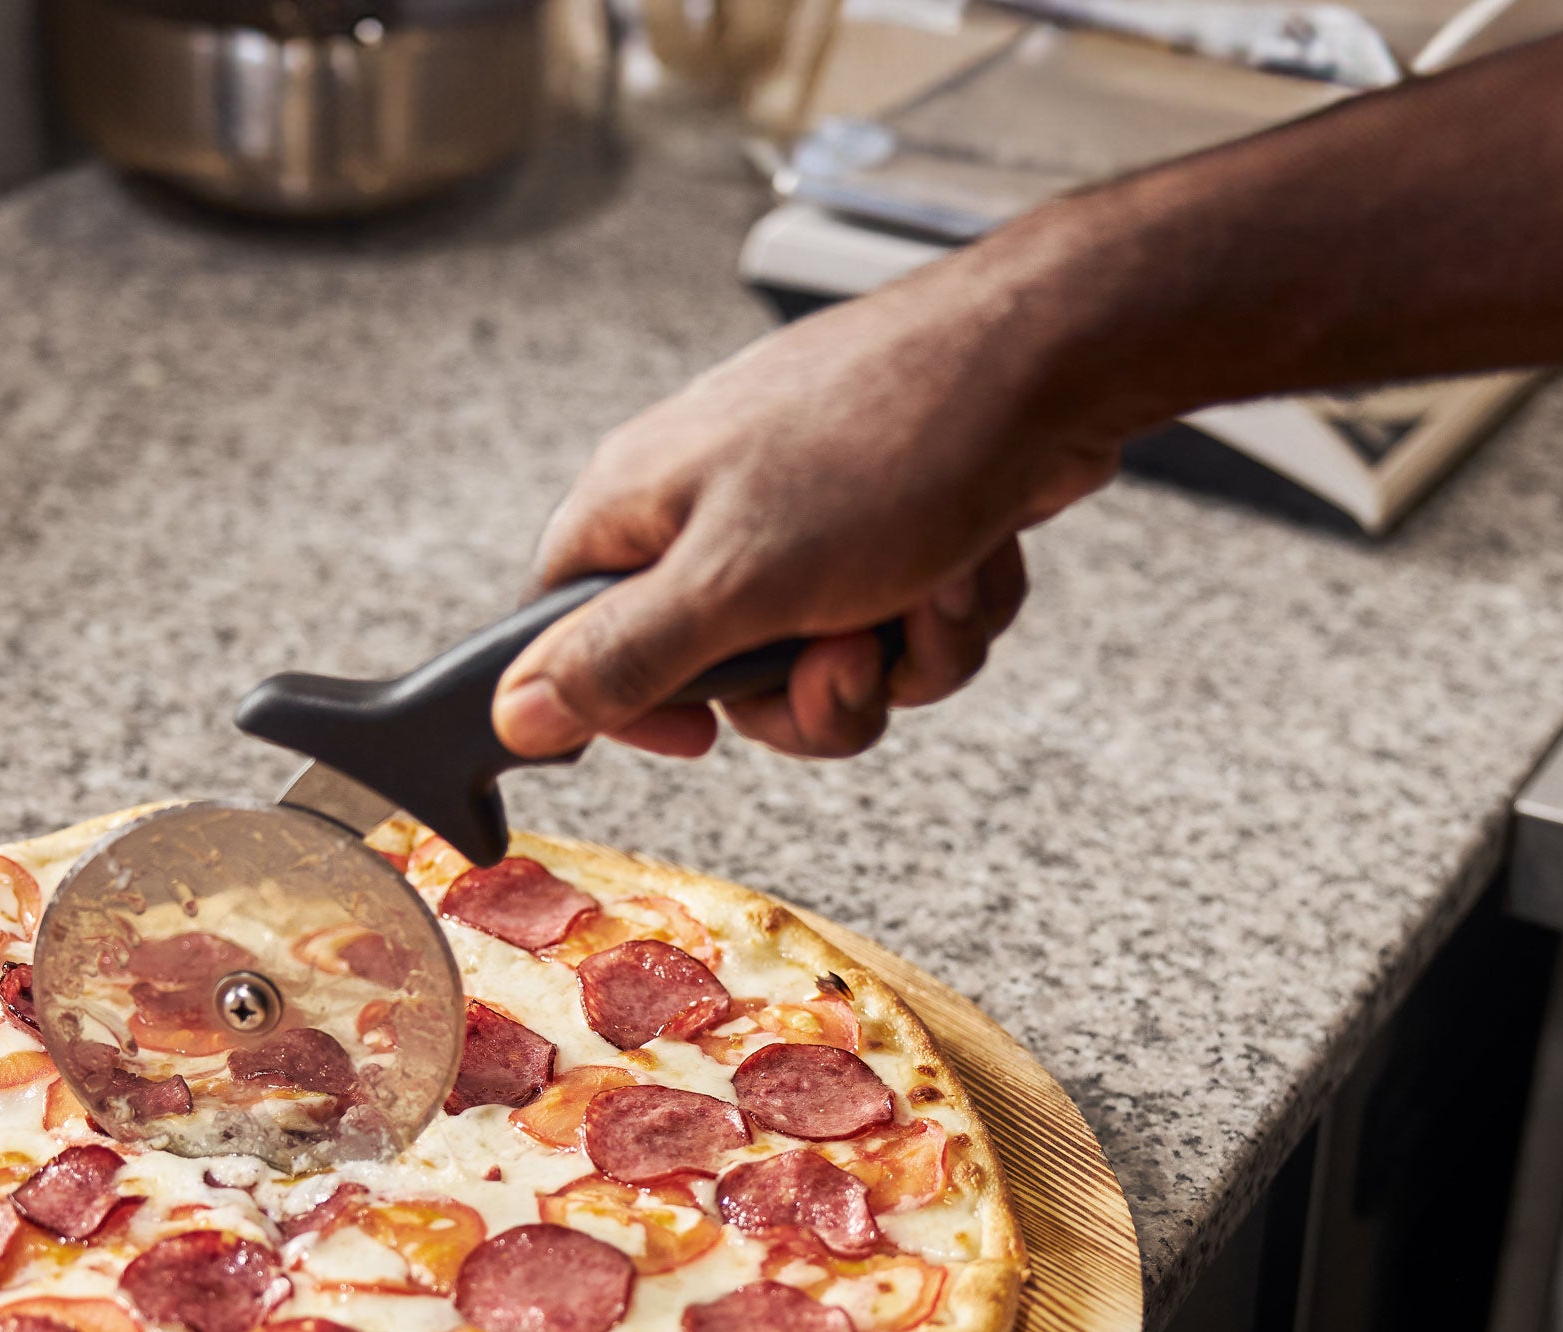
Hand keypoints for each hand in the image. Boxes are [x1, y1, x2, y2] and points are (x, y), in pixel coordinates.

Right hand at [491, 220, 1127, 765]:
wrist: (1048, 364)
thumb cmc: (883, 448)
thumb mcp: (732, 583)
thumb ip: (621, 658)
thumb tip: (513, 715)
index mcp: (641, 508)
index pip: (571, 638)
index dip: (629, 706)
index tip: (701, 735)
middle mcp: (714, 510)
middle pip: (724, 682)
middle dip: (811, 698)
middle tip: (849, 655)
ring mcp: (808, 519)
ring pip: (830, 668)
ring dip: (899, 661)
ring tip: (930, 588)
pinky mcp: (893, 529)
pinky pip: (902, 632)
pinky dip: (947, 618)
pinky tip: (970, 560)